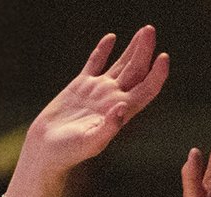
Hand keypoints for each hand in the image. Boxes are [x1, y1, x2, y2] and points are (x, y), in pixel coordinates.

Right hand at [21, 27, 168, 177]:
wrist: (47, 150)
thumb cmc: (69, 151)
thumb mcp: (91, 142)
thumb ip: (108, 127)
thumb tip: (123, 108)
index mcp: (121, 111)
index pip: (147, 89)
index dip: (157, 74)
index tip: (164, 57)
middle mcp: (113, 98)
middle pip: (136, 71)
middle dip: (145, 51)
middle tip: (150, 30)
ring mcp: (98, 90)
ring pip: (120, 64)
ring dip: (133, 48)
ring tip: (144, 31)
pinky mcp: (80, 86)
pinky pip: (95, 63)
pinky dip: (103, 50)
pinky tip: (111, 38)